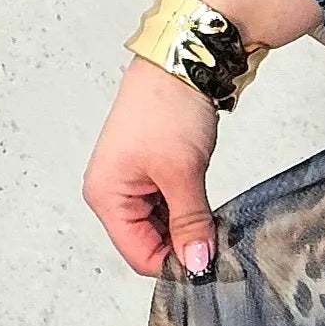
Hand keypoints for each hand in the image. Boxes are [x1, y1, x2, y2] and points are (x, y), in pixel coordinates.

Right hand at [83, 56, 223, 277]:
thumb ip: (190, 223)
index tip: (209, 264)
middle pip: (148, 242)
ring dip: (187, 227)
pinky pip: (169, 206)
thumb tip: (196, 263)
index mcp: (106, 196)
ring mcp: (132, 182)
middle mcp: (113, 193)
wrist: (181, 62)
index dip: (173, 264)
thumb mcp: (182, 173)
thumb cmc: (167, 108)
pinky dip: (188, 211)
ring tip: (214, 219)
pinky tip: (207, 206)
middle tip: (218, 241)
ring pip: (161, 225)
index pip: (138, 254)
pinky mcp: (151, 171)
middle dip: (182, 245)